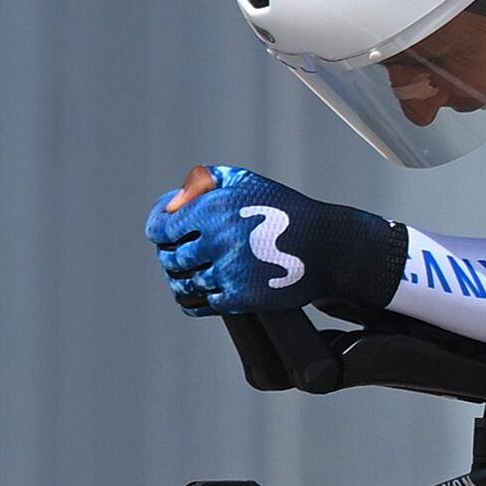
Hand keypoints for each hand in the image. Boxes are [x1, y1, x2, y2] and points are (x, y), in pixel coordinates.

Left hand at [142, 165, 408, 317]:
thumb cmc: (285, 211)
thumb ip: (205, 183)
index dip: (159, 229)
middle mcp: (216, 239)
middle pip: (170, 257)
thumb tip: (172, 200)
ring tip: (195, 272)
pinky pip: (203, 303)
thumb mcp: (247, 182)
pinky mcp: (239, 298)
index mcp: (213, 208)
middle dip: (173, 255)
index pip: (160, 226)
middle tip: (182, 254)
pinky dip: (201, 297)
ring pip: (183, 283)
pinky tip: (208, 289)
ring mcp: (227, 271)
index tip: (163, 234)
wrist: (327, 248)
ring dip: (184, 279)